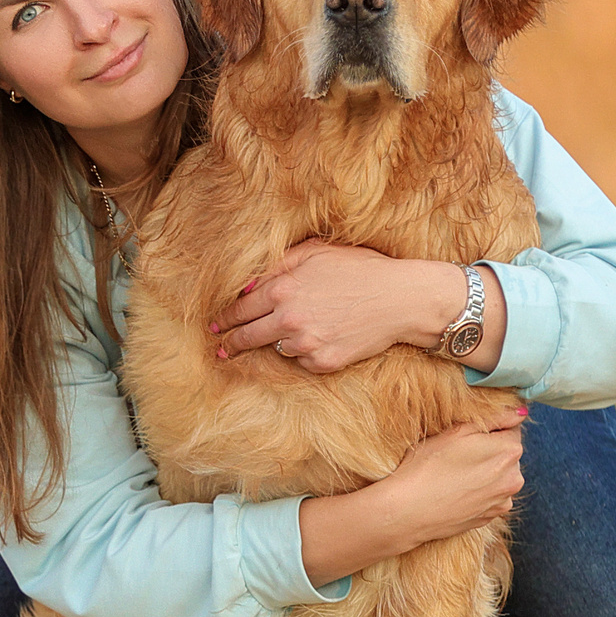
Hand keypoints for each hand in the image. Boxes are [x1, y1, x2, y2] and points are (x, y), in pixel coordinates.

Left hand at [212, 240, 461, 371]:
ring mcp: (306, 344)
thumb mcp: (316, 252)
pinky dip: (305, 352)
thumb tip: (247, 282)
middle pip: (247, 337)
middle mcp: (289, 319)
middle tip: (221, 348)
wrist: (400, 299)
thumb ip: (277, 265)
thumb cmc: (360, 269)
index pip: (240, 309)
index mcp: (283, 288)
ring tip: (289, 334)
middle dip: (231, 343)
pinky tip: (322, 337)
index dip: (225, 318)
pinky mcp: (323, 363)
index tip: (215, 326)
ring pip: (276, 349)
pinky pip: (302, 361)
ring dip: (277, 343)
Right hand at [375, 405, 527, 542]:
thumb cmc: (427, 467)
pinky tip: (456, 491)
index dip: (488, 429)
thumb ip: (495, 418)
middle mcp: (514, 478)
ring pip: (499, 476)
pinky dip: (478, 491)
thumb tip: (520, 412)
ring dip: (485, 472)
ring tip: (454, 475)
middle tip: (457, 454)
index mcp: (510, 451)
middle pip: (507, 454)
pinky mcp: (491, 517)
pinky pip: (490, 496)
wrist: (408, 512)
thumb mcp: (458, 431)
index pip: (511, 428)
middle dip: (489, 450)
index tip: (467, 436)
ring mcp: (503, 501)